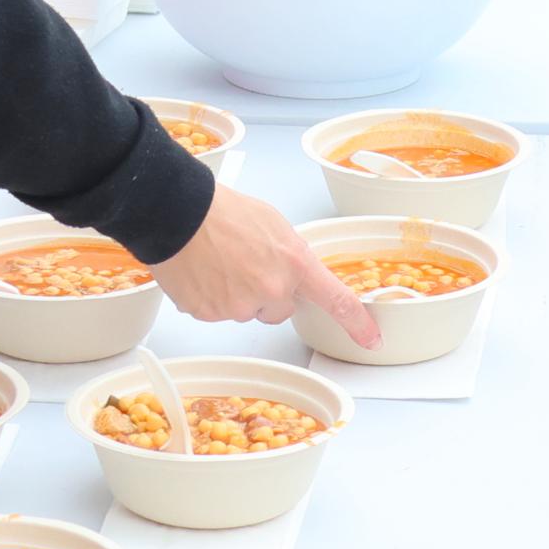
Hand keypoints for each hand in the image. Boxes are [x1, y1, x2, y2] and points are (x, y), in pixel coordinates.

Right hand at [147, 185, 380, 348]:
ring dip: (234, 294)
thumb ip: (290, 255)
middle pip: (279, 309)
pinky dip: (209, 297)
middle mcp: (272, 290)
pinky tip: (201, 271)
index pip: (336, 299)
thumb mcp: (273, 225)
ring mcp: (241, 306)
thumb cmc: (221, 210)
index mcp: (295, 263)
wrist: (177, 213)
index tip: (371, 338)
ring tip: (217, 261)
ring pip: (245, 311)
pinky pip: (216, 312)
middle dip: (265, 293)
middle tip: (242, 264)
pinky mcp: (210, 315)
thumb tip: (289, 271)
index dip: (356, 323)